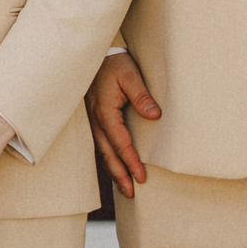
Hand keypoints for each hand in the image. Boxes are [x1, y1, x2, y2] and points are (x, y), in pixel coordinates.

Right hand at [86, 53, 160, 196]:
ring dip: (112, 169)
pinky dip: (106, 157)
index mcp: (105, 112)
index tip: (142, 177)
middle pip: (108, 154)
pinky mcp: (92, 117)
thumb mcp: (130, 75)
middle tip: (131, 193)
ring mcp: (92, 120)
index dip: (131, 162)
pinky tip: (112, 164)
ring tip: (123, 186)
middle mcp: (96, 120)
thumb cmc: (113, 63)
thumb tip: (154, 115)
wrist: (92, 54)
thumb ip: (142, 96)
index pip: (121, 144)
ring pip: (102, 151)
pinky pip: (99, 143)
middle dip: (120, 175)